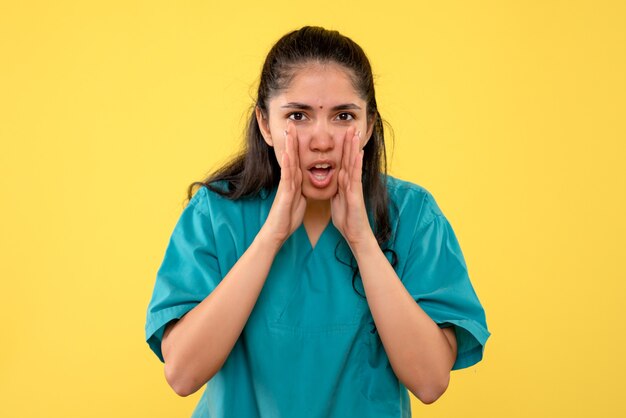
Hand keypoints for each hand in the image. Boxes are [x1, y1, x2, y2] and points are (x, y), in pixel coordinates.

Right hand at [259, 122, 305, 248]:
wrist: (278, 232)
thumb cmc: (287, 217)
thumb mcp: (298, 199)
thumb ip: (300, 188)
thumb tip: (305, 182)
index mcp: (294, 181)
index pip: (296, 158)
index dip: (297, 144)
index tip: (299, 130)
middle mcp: (288, 180)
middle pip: (290, 155)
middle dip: (291, 139)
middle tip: (291, 122)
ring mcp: (285, 185)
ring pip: (288, 162)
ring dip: (288, 146)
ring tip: (288, 131)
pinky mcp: (285, 193)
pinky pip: (287, 177)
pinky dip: (287, 165)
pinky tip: (287, 154)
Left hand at [331, 126, 374, 248]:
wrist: (355, 234)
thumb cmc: (347, 219)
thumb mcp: (337, 199)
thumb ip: (336, 188)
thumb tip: (333, 181)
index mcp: (344, 182)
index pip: (343, 161)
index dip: (342, 147)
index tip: (341, 133)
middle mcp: (351, 181)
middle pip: (350, 158)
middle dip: (350, 142)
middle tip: (350, 125)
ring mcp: (354, 186)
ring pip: (354, 163)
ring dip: (354, 147)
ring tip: (355, 133)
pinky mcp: (356, 194)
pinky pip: (356, 177)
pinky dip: (357, 164)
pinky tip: (359, 153)